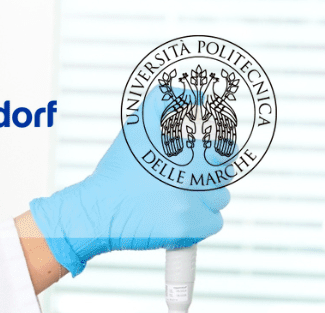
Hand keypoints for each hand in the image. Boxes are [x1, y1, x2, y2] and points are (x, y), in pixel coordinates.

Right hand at [28, 88, 230, 275]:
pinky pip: (213, 222)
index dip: (218, 150)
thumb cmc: (119, 169)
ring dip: (203, 198)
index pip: (226, 145)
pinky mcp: (191, 228)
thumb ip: (167, 101)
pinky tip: (174, 215)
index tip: (203, 158)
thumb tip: (200, 97)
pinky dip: (199, 221)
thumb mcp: (138, 125)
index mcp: (186, 146)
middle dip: (207, 175)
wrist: (98, 210)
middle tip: (180, 180)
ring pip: (220, 198)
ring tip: (172, 198)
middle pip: (224, 172)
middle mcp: (193, 172)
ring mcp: (194, 202)